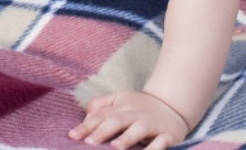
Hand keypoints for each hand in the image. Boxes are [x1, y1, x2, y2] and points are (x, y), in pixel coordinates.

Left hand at [68, 91, 189, 148]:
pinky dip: (154, 149)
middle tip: (89, 143)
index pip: (101, 114)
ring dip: (128, 137)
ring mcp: (152, 123)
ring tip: (115, 147)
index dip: (87, 125)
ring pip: (139, 129)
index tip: (72, 136)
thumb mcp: (119, 101)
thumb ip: (101, 106)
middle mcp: (136, 113)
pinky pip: (161, 142)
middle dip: (102, 131)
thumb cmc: (139, 108)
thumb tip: (85, 118)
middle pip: (117, 120)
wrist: (172, 105)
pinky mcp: (167, 135)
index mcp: (122, 104)